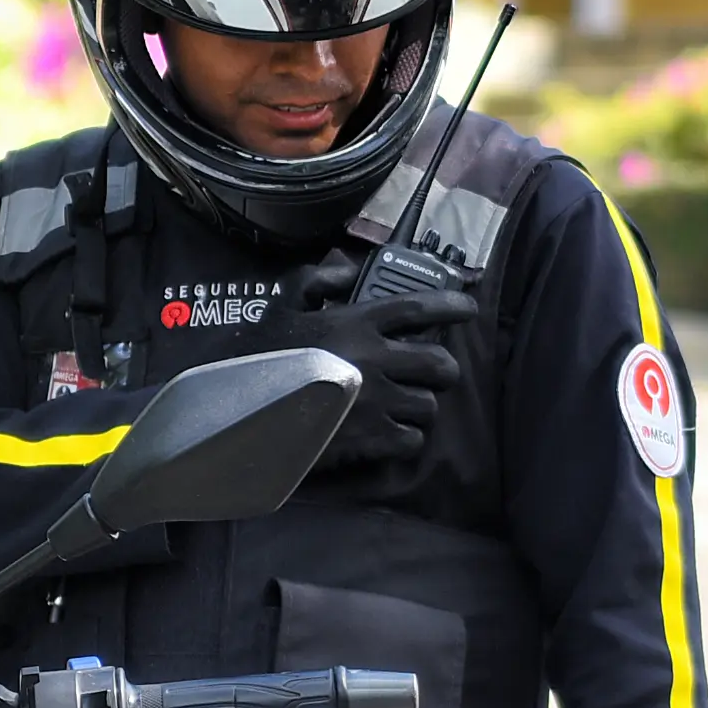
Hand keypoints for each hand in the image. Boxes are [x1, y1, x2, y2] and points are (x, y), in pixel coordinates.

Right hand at [245, 250, 473, 472]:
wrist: (239, 411)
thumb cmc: (258, 355)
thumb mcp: (281, 304)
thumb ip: (318, 278)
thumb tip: (348, 268)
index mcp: (358, 322)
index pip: (419, 307)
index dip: (450, 305)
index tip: (468, 308)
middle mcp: (376, 359)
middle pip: (438, 363)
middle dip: (445, 369)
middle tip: (436, 372)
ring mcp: (377, 401)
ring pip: (428, 405)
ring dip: (422, 406)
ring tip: (408, 406)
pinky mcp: (371, 438)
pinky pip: (412, 440)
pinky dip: (407, 438)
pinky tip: (393, 433)